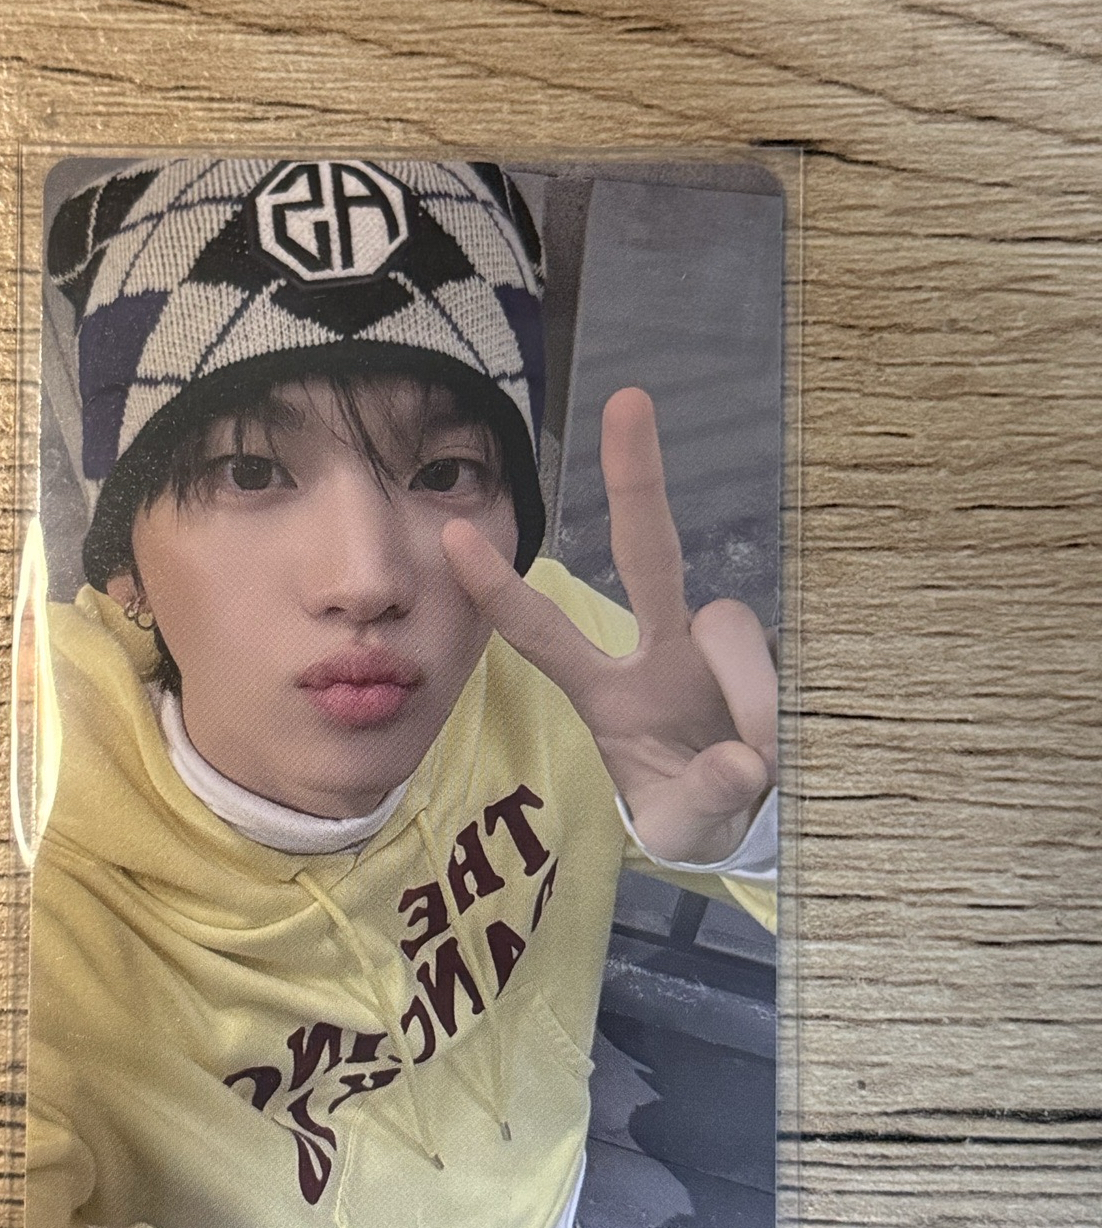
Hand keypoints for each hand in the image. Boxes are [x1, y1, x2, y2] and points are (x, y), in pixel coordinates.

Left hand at [441, 388, 776, 865]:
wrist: (752, 822)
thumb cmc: (692, 812)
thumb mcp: (681, 827)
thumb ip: (701, 800)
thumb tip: (742, 763)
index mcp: (607, 692)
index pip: (545, 632)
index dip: (501, 590)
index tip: (452, 536)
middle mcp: (659, 651)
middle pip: (645, 552)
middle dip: (636, 478)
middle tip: (627, 399)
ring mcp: (714, 648)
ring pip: (727, 626)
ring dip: (742, 692)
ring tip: (750, 762)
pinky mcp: (767, 656)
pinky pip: (771, 664)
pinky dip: (772, 708)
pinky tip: (775, 750)